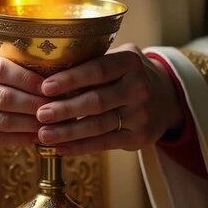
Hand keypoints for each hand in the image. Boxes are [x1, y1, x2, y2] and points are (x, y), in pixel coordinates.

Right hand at [0, 51, 48, 158]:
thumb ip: (9, 69)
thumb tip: (53, 76)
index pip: (1, 69)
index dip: (29, 79)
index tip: (51, 87)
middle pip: (4, 96)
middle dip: (35, 104)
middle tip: (57, 108)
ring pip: (3, 120)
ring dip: (31, 123)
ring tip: (51, 124)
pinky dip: (20, 138)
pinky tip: (35, 137)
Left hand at [36, 43, 182, 155]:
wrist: (167, 98)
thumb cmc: (128, 75)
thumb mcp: (120, 58)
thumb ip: (93, 60)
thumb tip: (47, 68)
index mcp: (131, 62)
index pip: (98, 70)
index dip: (71, 79)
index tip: (45, 87)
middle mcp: (139, 88)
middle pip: (96, 101)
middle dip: (65, 109)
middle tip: (40, 114)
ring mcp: (141, 114)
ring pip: (98, 125)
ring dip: (68, 132)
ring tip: (44, 134)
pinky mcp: (140, 137)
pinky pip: (105, 143)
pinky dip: (81, 147)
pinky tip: (61, 148)